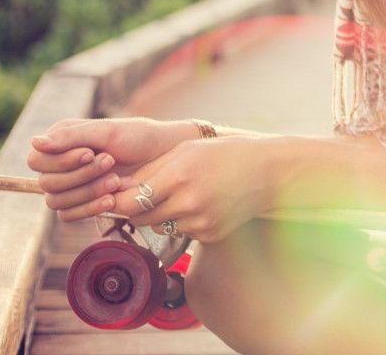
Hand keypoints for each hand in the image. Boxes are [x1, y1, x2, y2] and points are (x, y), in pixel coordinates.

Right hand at [27, 117, 190, 220]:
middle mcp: (60, 164)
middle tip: (110, 162)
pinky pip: (68, 216)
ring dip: (87, 192)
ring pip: (57, 201)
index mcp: (60, 142)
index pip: (37, 160)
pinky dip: (89, 208)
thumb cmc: (137, 137)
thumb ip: (71, 136)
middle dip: (81, 175)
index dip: (60, 161)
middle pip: (46, 183)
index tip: (90, 152)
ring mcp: (70, 185)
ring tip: (117, 181)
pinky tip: (112, 199)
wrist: (163, 156)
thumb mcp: (107, 132)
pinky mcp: (82, 203)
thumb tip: (35, 142)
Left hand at [109, 136, 280, 243]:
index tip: (115, 196)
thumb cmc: (225, 154)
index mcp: (179, 176)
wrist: (270, 172)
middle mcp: (189, 202)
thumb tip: (116, 190)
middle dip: (136, 209)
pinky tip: (202, 204)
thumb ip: (149, 170)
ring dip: (161, 215)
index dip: (117, 201)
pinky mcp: (210, 235)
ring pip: (160, 227)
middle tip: (146, 194)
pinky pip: (182, 232)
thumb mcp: (186, 150)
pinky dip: (184, 221)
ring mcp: (201, 222)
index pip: (129, 202)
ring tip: (182, 195)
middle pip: (140, 219)